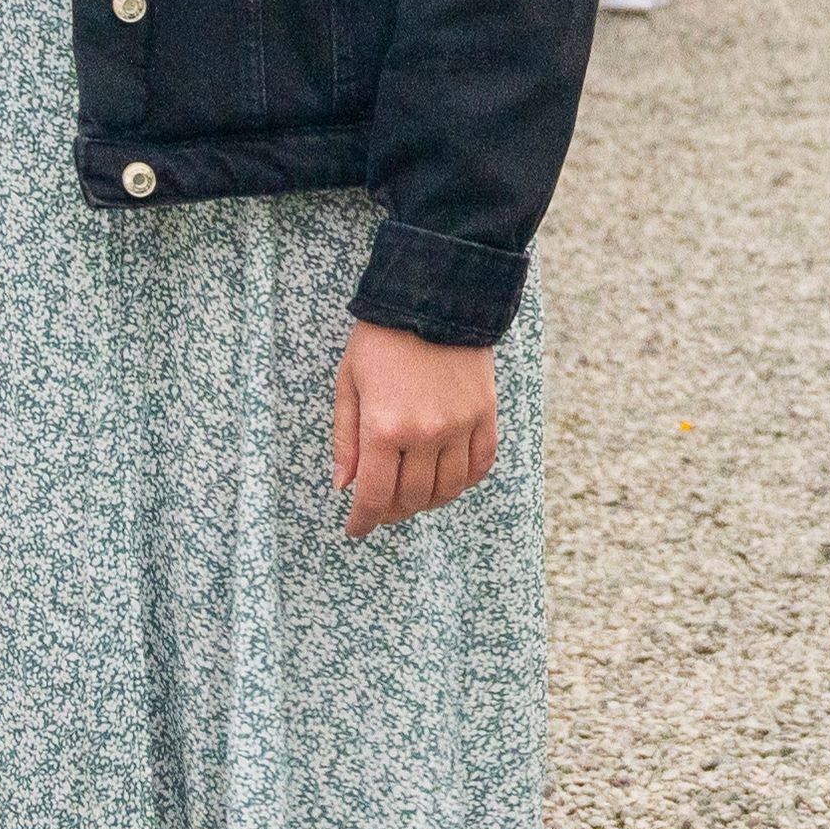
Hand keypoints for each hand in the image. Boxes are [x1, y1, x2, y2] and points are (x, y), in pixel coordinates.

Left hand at [334, 324, 498, 538]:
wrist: (434, 298)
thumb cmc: (381, 340)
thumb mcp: (349, 384)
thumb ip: (345, 439)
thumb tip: (344, 486)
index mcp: (385, 427)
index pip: (375, 495)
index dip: (363, 521)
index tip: (356, 530)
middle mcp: (426, 433)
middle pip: (412, 498)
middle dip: (392, 513)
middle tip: (380, 511)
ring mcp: (461, 426)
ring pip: (447, 489)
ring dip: (427, 503)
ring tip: (411, 497)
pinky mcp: (485, 416)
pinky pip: (479, 466)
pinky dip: (462, 482)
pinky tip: (446, 481)